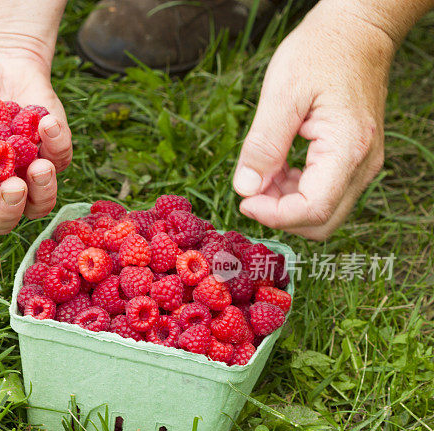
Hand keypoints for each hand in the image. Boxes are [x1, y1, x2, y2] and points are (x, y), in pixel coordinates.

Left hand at [232, 1, 397, 239]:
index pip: (313, 210)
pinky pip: (325, 194)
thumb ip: (263, 145)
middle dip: (279, 215)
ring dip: (286, 205)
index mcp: (347, 148)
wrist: (356, 30)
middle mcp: (363, 164)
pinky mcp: (355, 161)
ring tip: (262, 172)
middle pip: (321, 222)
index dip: (273, 215)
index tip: (244, 199)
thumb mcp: (282, 93)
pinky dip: (295, 192)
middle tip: (251, 188)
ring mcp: (363, 165)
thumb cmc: (321, 52)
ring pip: (323, 213)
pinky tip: (277, 169)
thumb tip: (244, 189)